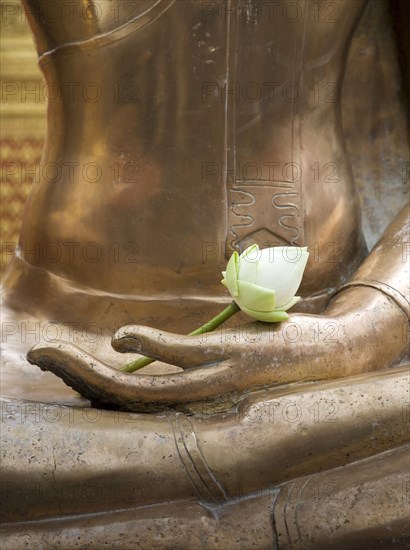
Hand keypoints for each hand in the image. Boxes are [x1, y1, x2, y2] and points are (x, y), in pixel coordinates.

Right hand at [27, 286, 406, 410]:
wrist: (336, 353)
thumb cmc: (272, 350)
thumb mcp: (221, 352)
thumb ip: (187, 354)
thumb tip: (147, 343)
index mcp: (191, 396)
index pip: (127, 400)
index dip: (86, 385)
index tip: (57, 363)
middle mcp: (196, 399)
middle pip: (121, 400)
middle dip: (74, 379)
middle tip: (38, 356)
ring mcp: (214, 382)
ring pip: (143, 390)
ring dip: (92, 372)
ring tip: (54, 355)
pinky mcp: (235, 361)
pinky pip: (184, 359)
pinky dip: (148, 346)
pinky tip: (117, 337)